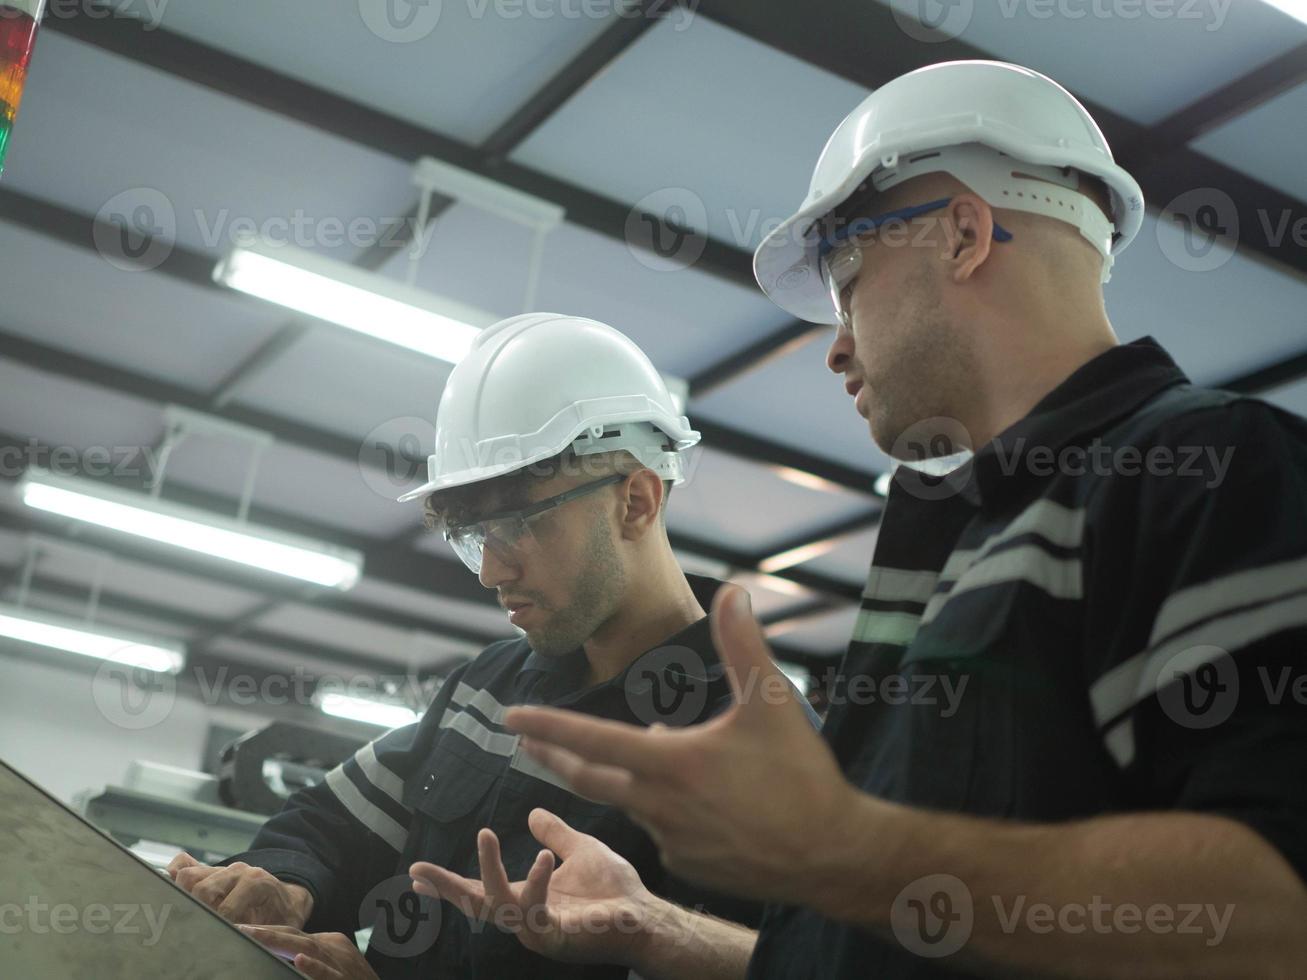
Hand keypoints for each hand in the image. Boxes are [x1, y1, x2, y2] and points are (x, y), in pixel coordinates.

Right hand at [167, 853, 313, 926]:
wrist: (287, 898)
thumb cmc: (282, 916)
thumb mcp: (279, 927)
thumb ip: (260, 933)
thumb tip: (239, 939)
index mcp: (257, 882)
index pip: (225, 908)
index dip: (220, 926)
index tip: (218, 937)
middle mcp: (238, 871)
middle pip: (201, 889)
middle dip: (200, 914)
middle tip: (205, 928)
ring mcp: (222, 868)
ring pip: (188, 877)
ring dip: (187, 899)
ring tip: (198, 917)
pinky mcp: (210, 870)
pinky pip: (183, 863)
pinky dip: (175, 878)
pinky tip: (180, 896)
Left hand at [237, 925, 376, 979]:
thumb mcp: (331, 966)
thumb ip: (309, 961)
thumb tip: (282, 957)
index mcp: (329, 944)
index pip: (293, 934)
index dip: (267, 931)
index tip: (241, 930)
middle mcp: (334, 948)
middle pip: (295, 935)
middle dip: (266, 932)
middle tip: (237, 929)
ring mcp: (341, 964)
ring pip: (308, 948)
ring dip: (279, 941)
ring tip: (253, 936)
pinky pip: (329, 973)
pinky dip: (314, 966)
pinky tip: (299, 960)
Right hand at [410, 808, 669, 966]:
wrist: (646, 915)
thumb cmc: (616, 889)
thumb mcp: (579, 850)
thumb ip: (554, 835)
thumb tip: (533, 813)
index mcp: (526, 899)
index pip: (480, 891)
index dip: (449, 883)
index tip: (415, 872)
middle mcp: (525, 919)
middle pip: (474, 906)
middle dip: (445, 888)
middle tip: (418, 870)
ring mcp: (539, 932)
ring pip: (498, 906)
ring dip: (488, 870)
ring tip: (485, 835)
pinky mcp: (558, 939)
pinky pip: (535, 913)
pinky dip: (534, 884)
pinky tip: (541, 859)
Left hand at [503, 585, 863, 905]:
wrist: (831, 856)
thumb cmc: (801, 778)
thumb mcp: (772, 702)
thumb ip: (743, 645)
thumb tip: (732, 592)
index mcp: (672, 764)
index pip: (592, 740)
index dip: (548, 725)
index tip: (512, 717)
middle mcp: (660, 807)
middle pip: (589, 780)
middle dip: (554, 758)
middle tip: (527, 745)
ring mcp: (671, 842)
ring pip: (634, 802)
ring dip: (628, 777)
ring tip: (652, 753)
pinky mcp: (687, 867)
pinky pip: (663, 831)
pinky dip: (663, 808)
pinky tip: (693, 798)